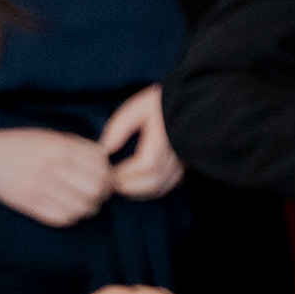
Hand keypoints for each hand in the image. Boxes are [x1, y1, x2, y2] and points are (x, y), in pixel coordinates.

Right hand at [0, 125, 114, 226]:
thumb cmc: (23, 146)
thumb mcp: (52, 137)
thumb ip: (80, 148)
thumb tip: (107, 161)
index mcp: (58, 147)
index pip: (100, 166)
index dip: (109, 174)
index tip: (107, 176)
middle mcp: (50, 167)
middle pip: (95, 188)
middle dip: (104, 192)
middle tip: (100, 191)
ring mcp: (39, 188)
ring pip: (82, 207)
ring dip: (91, 206)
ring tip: (86, 200)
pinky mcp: (30, 205)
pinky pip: (64, 219)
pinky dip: (73, 216)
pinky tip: (71, 208)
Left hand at [97, 85, 183, 200]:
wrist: (189, 102)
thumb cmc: (160, 103)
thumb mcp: (137, 108)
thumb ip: (119, 127)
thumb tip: (105, 149)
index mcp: (164, 138)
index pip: (147, 164)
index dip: (127, 173)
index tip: (109, 173)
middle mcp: (178, 153)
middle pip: (155, 181)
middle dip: (131, 187)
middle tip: (112, 184)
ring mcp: (184, 160)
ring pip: (163, 186)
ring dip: (141, 191)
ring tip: (123, 186)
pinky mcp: (187, 164)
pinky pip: (171, 184)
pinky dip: (154, 190)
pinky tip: (140, 185)